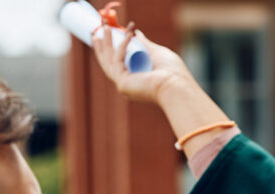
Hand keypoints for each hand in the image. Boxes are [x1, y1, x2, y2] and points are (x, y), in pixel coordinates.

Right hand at [88, 18, 229, 155]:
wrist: (177, 85)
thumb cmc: (173, 73)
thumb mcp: (157, 53)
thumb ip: (146, 44)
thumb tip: (137, 33)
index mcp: (136, 80)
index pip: (119, 65)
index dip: (111, 50)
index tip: (107, 37)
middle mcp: (128, 85)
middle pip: (110, 63)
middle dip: (103, 47)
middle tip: (97, 33)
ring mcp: (124, 85)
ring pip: (109, 62)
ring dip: (106, 43)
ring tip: (105, 27)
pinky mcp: (123, 83)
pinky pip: (118, 60)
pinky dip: (122, 46)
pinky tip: (129, 35)